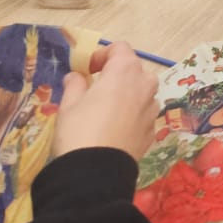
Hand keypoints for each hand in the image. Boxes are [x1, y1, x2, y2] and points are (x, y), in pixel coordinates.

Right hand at [53, 42, 156, 159]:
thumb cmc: (79, 131)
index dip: (102, 54)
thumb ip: (75, 84)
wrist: (96, 174)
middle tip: (95, 88)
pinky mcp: (153, 129)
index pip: (120, 48)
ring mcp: (152, 108)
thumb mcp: (69, 104)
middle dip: (116, 74)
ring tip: (106, 109)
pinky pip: (143, 112)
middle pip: (134, 69)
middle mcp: (145, 85)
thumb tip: (76, 76)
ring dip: (127, 93)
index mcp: (125, 71)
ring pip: (142, 91)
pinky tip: (115, 128)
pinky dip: (132, 113)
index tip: (87, 70)